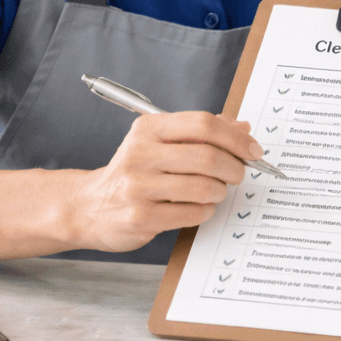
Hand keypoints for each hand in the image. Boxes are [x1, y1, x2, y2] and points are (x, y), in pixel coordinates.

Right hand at [69, 111, 261, 252]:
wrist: (88, 207)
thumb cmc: (134, 172)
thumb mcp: (159, 142)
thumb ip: (199, 133)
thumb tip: (242, 126)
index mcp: (148, 129)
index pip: (203, 124)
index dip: (235, 137)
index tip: (253, 150)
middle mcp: (140, 154)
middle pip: (207, 156)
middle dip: (234, 168)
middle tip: (238, 174)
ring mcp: (138, 187)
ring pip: (203, 187)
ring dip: (220, 191)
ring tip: (215, 191)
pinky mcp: (140, 217)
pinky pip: (192, 213)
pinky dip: (205, 210)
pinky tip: (199, 207)